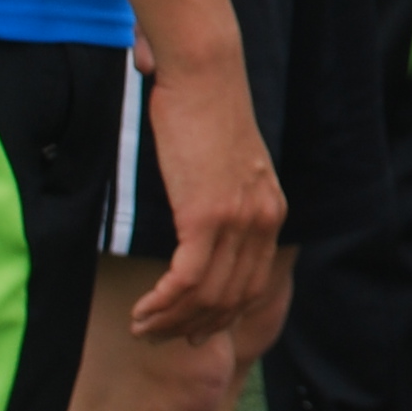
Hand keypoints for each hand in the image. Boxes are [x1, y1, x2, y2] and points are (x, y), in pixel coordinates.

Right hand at [129, 41, 282, 340]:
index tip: (188, 330)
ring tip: (141, 329)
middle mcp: (262, 220)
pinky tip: (141, 312)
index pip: (252, 284)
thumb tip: (197, 226)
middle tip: (157, 337)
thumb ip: (221, 199)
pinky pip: (188, 279)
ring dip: (170, 321)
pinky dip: (163, 303)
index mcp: (270, 210)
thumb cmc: (203, 112)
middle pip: (232, 298)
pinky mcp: (208, 214)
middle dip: (192, 326)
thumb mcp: (225, 164)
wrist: (204, 74)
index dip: (219, 316)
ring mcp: (239, 219)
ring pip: (208, 296)